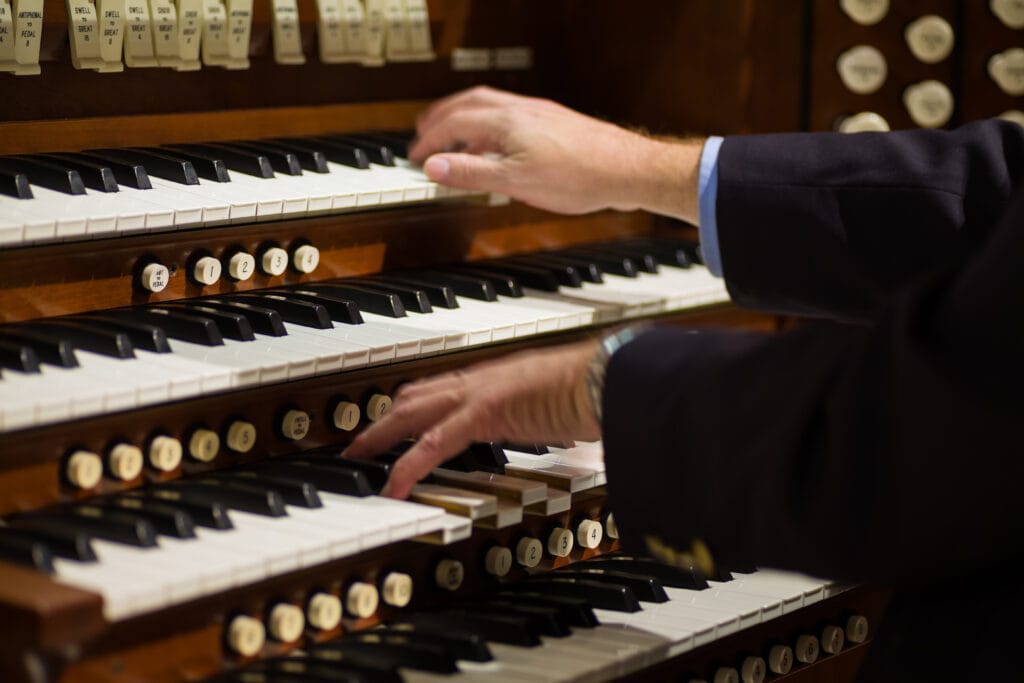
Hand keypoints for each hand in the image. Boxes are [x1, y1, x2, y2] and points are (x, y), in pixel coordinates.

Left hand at [343, 340, 600, 498]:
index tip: (394, 418)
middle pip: (415, 396)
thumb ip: (553, 416)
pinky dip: (407, 467)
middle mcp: (481, 379)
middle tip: (356, 441)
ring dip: (378, 436)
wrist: (610, 375)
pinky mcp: (484, 413)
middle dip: (381, 418)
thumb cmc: (597, 388)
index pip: (442, 387)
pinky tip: (391, 487)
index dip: (412, 403)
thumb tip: (565, 433)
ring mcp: (479, 393)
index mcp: (498, 377)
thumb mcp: (562, 404)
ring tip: (355, 460)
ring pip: (411, 413)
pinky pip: (434, 444)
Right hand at [410, 86, 703, 222]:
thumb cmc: (580, 175)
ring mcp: (538, 113)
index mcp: (505, 121)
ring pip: (489, 105)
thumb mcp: (516, 182)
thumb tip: (435, 167)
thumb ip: (473, 173)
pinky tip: (497, 145)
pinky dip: (488, 124)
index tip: (415, 156)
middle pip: (467, 104)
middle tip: (423, 134)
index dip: (429, 141)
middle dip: (440, 119)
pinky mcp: (553, 121)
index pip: (453, 123)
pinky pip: (508, 114)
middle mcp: (520, 110)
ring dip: (464, 118)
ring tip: (454, 138)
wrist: (626, 169)